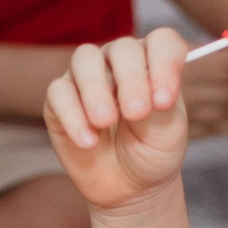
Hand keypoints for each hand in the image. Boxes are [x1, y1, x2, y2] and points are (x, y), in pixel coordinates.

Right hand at [45, 29, 194, 215]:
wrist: (129, 186)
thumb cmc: (153, 151)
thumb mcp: (168, 132)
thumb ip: (160, 106)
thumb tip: (148, 91)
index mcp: (153, 62)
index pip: (161, 42)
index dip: (165, 65)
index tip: (165, 100)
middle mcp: (119, 62)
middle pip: (122, 49)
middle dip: (131, 79)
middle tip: (136, 113)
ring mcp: (87, 78)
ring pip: (84, 60)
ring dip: (96, 89)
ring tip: (105, 122)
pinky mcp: (59, 101)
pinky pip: (58, 92)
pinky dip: (72, 115)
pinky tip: (89, 142)